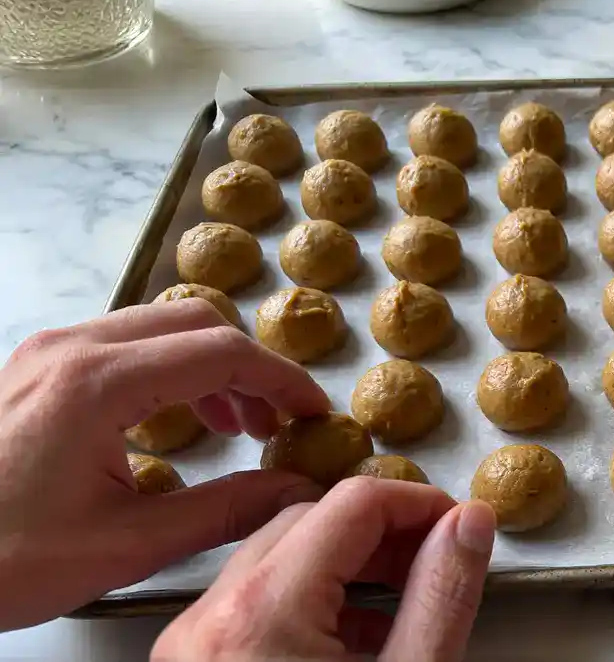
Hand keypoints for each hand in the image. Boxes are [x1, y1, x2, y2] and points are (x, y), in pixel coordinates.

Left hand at [0, 300, 329, 630]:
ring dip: (210, 365)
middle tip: (276, 422)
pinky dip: (168, 369)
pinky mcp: (35, 365)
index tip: (315, 413)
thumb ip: (224, 510)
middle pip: (195, 321)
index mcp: (97, 383)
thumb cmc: (4, 559)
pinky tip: (175, 422)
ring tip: (235, 427)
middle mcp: (72, 347)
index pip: (221, 352)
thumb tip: (296, 491)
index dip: (282, 379)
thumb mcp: (126, 544)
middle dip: (250, 366)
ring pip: (159, 325)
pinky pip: (123, 342)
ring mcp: (48, 350)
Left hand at [152, 477, 495, 661]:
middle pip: (309, 521)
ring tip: (404, 594)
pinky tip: (353, 633)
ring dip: (346, 560)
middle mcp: (208, 618)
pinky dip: (308, 599)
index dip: (419, 502)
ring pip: (278, 556)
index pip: (353, 504)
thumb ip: (442, 600)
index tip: (459, 525)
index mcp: (261, 615)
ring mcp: (188, 642)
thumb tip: (470, 524)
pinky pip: (252, 600)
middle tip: (437, 558)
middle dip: (382, 530)